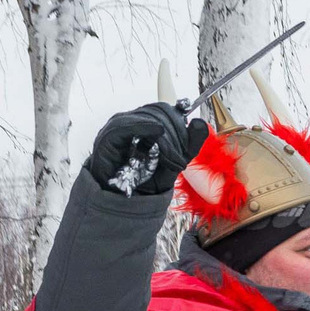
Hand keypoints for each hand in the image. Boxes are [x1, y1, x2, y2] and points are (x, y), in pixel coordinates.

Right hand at [88, 102, 207, 195]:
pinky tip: (158, 131)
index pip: (165, 109)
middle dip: (176, 134)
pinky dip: (145, 126)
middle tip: (180, 159)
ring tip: (172, 159)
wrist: (127, 200)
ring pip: (148, 118)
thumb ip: (190, 143)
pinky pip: (127, 125)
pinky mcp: (109, 136)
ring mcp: (119, 125)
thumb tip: (200, 123)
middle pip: (159, 112)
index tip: (186, 148)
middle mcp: (132, 120)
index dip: (180, 123)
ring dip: (166, 139)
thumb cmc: (147, 179)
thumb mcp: (175, 160)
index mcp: (145, 121)